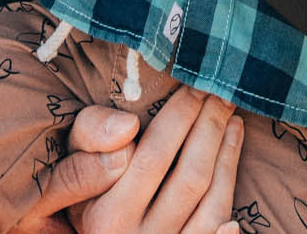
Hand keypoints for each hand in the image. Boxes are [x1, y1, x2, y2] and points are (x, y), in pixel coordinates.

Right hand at [78, 90, 243, 233]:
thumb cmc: (84, 188)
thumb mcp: (72, 163)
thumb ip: (90, 135)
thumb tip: (129, 125)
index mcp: (106, 215)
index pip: (150, 158)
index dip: (179, 117)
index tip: (192, 86)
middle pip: (188, 176)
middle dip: (209, 126)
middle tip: (218, 92)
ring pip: (210, 199)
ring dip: (226, 151)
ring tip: (230, 116)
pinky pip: (216, 222)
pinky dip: (230, 186)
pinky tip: (234, 151)